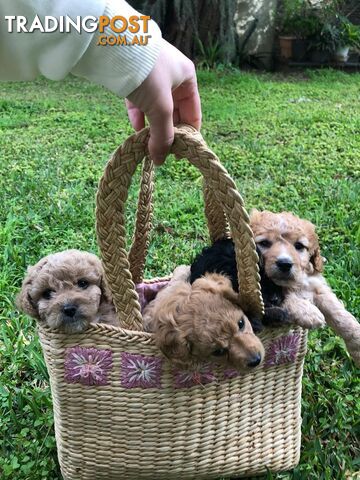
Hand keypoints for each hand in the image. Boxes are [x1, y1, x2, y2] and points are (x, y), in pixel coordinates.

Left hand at [126, 40, 201, 165]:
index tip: (180, 154)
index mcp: (187, 78)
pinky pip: (140, 103)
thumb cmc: (148, 74)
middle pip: (174, 113)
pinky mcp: (133, 79)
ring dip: (152, 128)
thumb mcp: (160, 108)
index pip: (193, 113)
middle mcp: (172, 76)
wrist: (114, 46)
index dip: (188, 136)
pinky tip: (137, 131)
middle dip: (167, 133)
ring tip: (147, 145)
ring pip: (156, 109)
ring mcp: (152, 77)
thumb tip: (160, 160)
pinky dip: (139, 117)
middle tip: (161, 152)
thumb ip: (163, 136)